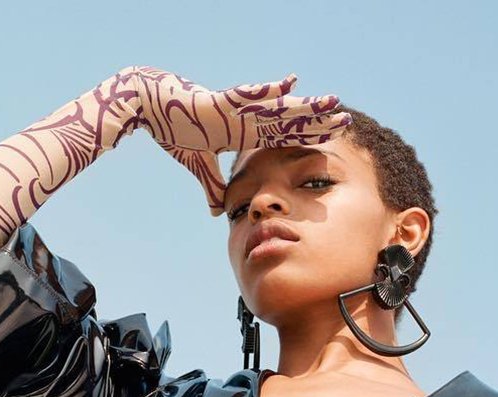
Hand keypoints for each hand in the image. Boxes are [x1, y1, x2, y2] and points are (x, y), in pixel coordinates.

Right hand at [120, 66, 350, 213]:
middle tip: (345, 119)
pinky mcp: (221, 102)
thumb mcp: (199, 167)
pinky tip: (291, 84)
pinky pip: (249, 97)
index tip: (331, 140)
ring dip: (305, 106)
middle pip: (290, 121)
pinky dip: (268, 91)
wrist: (152, 108)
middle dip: (317, 121)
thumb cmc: (175, 133)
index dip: (307, 138)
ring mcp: (236, 110)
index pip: (283, 137)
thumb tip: (218, 211)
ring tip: (332, 102)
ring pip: (278, 108)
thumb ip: (212, 186)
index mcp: (244, 133)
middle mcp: (247, 119)